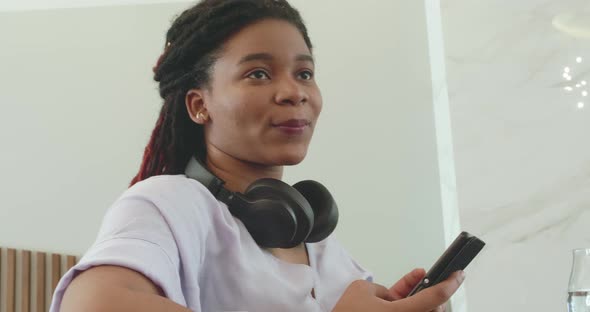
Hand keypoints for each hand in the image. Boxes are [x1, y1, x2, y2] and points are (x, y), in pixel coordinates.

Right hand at [332, 271, 463, 311]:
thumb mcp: (363, 290)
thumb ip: (386, 289)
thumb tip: (394, 297)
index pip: (436, 297)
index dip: (450, 283)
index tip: (459, 274)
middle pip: (431, 309)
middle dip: (432, 295)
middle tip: (432, 279)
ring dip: (415, 301)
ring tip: (412, 283)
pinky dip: (404, 304)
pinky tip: (402, 290)